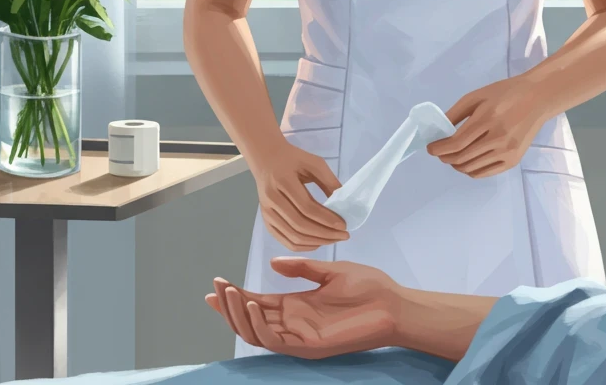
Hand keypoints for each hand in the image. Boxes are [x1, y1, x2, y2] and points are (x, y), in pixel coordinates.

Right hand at [205, 258, 397, 358]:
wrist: (392, 303)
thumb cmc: (367, 286)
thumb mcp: (331, 271)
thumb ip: (302, 268)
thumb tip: (273, 261)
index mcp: (297, 304)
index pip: (258, 302)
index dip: (236, 295)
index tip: (217, 282)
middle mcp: (293, 322)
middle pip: (251, 319)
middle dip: (229, 307)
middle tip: (213, 290)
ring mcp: (300, 336)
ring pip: (258, 333)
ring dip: (239, 316)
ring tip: (228, 294)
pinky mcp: (309, 345)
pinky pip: (276, 341)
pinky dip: (259, 326)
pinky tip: (251, 307)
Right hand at [252, 141, 348, 251]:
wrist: (266, 158)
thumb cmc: (292, 158)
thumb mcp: (313, 162)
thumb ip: (328, 181)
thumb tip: (344, 204)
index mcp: (283, 180)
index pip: (307, 207)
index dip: (326, 219)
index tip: (344, 225)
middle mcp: (271, 199)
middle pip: (300, 225)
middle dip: (325, 234)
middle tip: (343, 235)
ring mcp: (266, 212)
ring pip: (292, 236)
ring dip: (316, 241)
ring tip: (333, 239)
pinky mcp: (266, 220)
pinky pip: (284, 240)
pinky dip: (302, 246)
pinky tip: (317, 242)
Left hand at [427, 77, 542, 176]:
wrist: (537, 98)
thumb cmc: (505, 93)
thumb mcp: (477, 95)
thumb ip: (456, 113)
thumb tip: (438, 130)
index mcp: (488, 118)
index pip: (457, 142)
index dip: (440, 148)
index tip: (430, 148)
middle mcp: (498, 138)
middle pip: (463, 157)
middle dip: (445, 157)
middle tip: (439, 152)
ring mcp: (507, 152)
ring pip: (472, 167)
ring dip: (456, 165)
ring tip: (451, 157)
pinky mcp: (513, 160)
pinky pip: (485, 173)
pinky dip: (470, 171)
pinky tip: (466, 163)